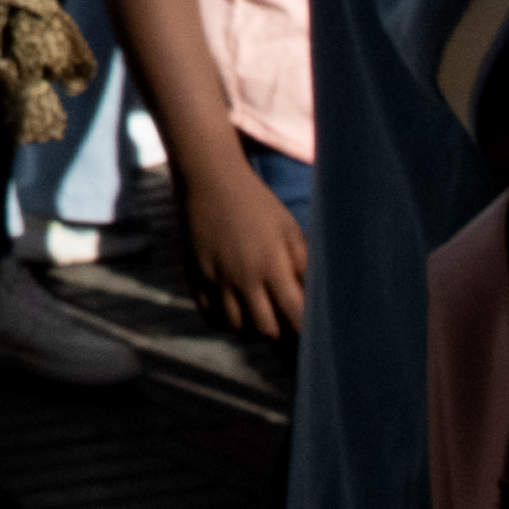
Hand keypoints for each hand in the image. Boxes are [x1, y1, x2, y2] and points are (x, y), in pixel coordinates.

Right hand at [181, 155, 309, 342]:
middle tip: (283, 319)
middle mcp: (242, 276)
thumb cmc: (256, 202)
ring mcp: (215, 278)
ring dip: (251, 327)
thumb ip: (302, 262)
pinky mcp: (194, 276)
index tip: (313, 329)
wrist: (209, 179)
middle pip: (265, 329)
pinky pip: (208, 315)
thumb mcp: (288, 227)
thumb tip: (314, 294)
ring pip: (236, 327)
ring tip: (258, 314)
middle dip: (280, 330)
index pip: (295, 314)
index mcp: (271, 264)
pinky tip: (233, 310)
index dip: (307, 328)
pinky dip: (223, 320)